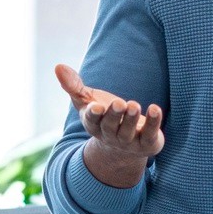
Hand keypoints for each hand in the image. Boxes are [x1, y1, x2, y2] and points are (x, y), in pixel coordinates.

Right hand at [56, 64, 163, 187]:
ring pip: (128, 131)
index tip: (96, 107)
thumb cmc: (103, 117)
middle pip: (111, 126)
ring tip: (134, 105)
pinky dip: (153, 122)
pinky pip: (150, 133)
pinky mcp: (147, 143)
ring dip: (131, 118)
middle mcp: (110, 135)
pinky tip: (155, 109)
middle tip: (120, 103)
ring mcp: (129, 141)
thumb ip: (73, 85)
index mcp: (94, 125)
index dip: (94, 115)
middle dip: (115, 115)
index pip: (92, 121)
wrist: (124, 147)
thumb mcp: (87, 101)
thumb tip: (58, 66)